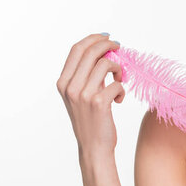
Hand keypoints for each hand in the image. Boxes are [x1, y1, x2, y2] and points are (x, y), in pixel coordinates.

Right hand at [56, 33, 123, 158]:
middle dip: (107, 45)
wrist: (93, 148)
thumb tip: (104, 50)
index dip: (93, 39)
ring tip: (120, 80)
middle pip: (91, 52)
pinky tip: (119, 99)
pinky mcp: (99, 103)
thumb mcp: (81, 94)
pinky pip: (117, 83)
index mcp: (63, 83)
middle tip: (119, 46)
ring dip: (118, 68)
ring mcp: (83, 95)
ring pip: (106, 64)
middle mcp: (70, 87)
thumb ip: (88, 74)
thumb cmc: (90, 120)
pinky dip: (122, 88)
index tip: (106, 37)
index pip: (76, 49)